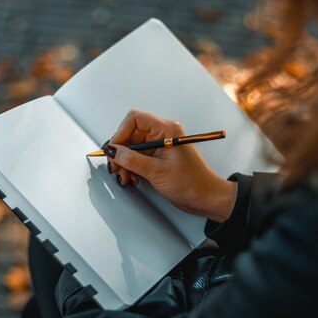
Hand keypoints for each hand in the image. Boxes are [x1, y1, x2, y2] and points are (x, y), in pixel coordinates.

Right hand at [104, 109, 236, 221]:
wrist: (205, 198)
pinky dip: (130, 168)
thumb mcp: (156, 171)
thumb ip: (131, 160)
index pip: (135, 119)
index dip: (121, 132)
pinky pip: (136, 158)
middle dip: (120, 152)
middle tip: (116, 167)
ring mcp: (159, 147)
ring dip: (124, 163)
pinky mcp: (157, 158)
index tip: (114, 149)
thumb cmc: (191, 183)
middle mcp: (162, 135)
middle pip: (131, 135)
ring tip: (124, 177)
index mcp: (166, 130)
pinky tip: (132, 179)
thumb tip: (112, 150)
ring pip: (131, 148)